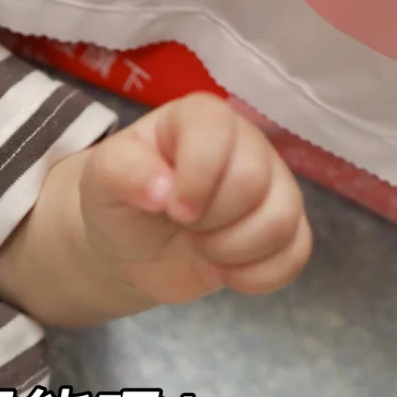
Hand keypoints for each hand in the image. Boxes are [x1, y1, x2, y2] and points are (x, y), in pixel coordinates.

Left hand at [80, 94, 312, 305]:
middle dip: (208, 221)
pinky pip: (295, 256)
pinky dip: (256, 276)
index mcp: (202, 120)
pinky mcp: (283, 230)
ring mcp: (272, 188)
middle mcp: (248, 145)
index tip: (170, 210)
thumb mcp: (102, 180)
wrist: (130, 249)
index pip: (219, 133)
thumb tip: (162, 189)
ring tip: (201, 247)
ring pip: (280, 221)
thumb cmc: (121, 202)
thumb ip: (123, 171)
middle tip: (182, 226)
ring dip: (231, 250)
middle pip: (253, 182)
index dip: (196, 180)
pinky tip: (224, 271)